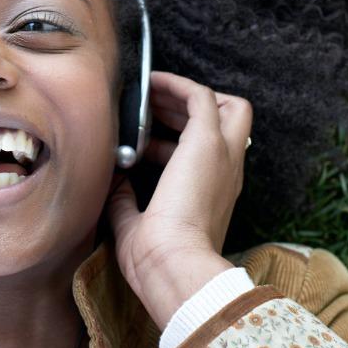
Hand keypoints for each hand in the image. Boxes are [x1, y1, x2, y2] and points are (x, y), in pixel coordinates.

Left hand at [107, 71, 252, 328]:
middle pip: (232, 122)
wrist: (174, 266)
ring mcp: (223, 155)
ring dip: (185, 95)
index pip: (209, 156)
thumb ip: (126, 203)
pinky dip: (176, 84)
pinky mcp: (207, 141)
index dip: (174, 143)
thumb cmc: (157, 260)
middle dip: (191, 110)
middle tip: (154, 111)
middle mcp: (227, 172)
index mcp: (216, 196)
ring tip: (150, 92)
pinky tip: (151, 82)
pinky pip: (199, 95)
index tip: (144, 146)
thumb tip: (115, 182)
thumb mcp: (136, 228)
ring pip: (224, 104)